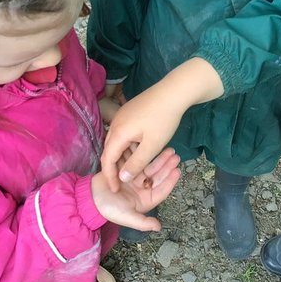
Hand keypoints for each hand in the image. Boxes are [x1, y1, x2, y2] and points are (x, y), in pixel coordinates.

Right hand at [91, 148, 180, 229]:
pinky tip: (150, 144)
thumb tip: (158, 227)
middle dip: (166, 165)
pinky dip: (142, 153)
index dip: (170, 180)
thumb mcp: (127, 217)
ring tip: (167, 148)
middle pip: (157, 176)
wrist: (89, 199)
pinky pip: (136, 160)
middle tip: (176, 155)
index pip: (161, 189)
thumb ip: (142, 223)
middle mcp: (143, 189)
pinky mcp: (125, 170)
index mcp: (146, 200)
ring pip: (148, 166)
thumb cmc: (109, 209)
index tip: (178, 170)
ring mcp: (134, 178)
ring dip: (157, 157)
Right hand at [101, 58, 221, 188]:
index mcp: (118, 134)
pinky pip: (125, 134)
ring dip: (125, 156)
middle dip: (116, 167)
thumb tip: (123, 177)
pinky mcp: (129, 113)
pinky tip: (141, 151)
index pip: (107, 159)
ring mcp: (122, 117)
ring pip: (119, 142)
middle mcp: (115, 125)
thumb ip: (137, 162)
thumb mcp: (152, 146)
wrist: (173, 92)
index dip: (110, 176)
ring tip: (134, 170)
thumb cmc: (163, 120)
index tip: (114, 189)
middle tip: (123, 183)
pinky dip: (130, 146)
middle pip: (110, 150)